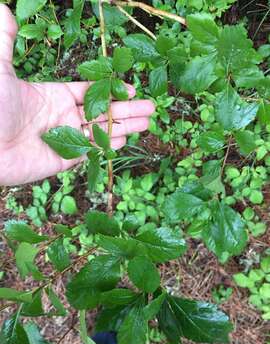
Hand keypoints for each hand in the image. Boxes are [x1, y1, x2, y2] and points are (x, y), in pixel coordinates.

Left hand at [0, 5, 154, 185]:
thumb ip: (4, 41)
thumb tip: (1, 9)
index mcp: (52, 96)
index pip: (88, 91)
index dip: (110, 90)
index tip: (131, 88)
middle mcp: (62, 117)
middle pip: (102, 111)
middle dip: (127, 110)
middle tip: (150, 108)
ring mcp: (64, 139)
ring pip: (100, 132)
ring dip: (124, 128)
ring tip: (146, 124)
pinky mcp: (63, 160)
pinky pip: (90, 152)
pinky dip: (107, 147)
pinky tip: (124, 141)